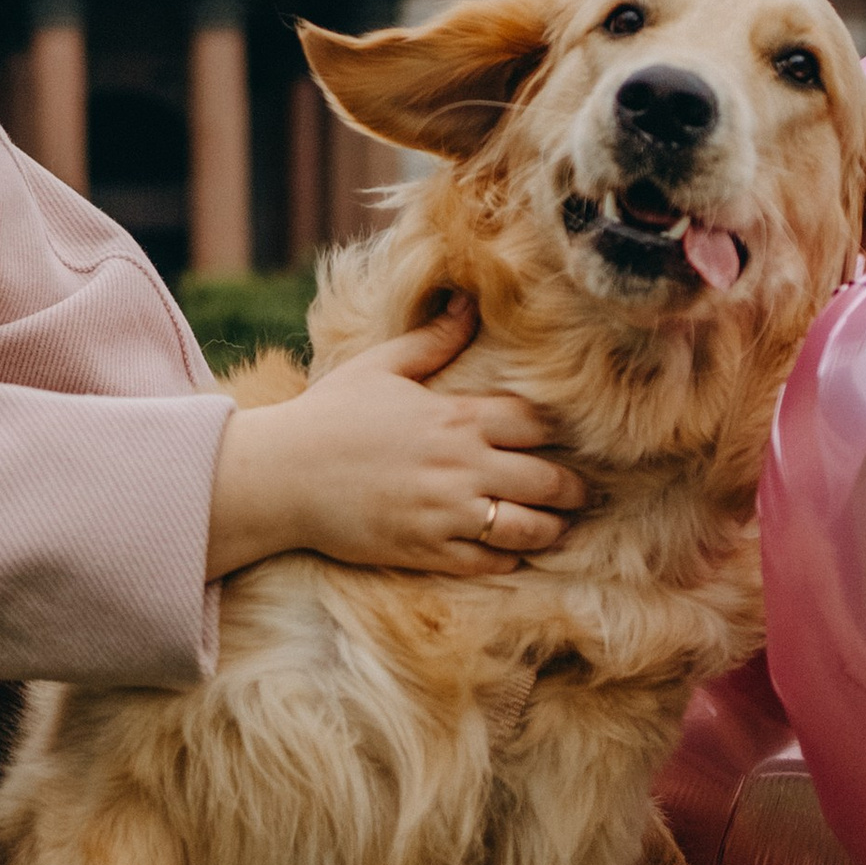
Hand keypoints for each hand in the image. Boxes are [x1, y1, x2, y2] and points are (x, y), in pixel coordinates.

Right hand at [204, 298, 584, 581]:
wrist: (282, 476)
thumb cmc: (330, 415)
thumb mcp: (381, 366)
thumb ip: (434, 340)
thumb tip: (469, 303)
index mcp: (455, 418)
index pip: (536, 424)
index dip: (559, 432)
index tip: (567, 438)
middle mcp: (461, 467)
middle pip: (547, 480)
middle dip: (573, 488)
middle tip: (583, 492)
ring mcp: (446, 513)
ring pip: (527, 527)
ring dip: (553, 528)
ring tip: (561, 525)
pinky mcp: (427, 550)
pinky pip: (489, 561)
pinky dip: (510, 557)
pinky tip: (514, 549)